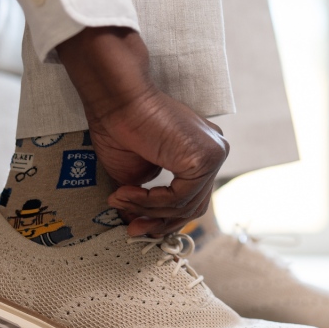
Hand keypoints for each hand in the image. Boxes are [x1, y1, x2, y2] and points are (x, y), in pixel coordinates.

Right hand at [57, 27, 228, 235]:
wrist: (115, 99)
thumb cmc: (119, 126)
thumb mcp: (133, 174)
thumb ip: (144, 200)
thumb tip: (136, 223)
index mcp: (200, 152)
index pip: (191, 197)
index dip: (164, 218)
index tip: (137, 225)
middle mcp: (213, 151)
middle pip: (194, 206)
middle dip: (160, 222)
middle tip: (133, 228)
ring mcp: (214, 153)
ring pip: (187, 205)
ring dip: (149, 210)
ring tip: (121, 199)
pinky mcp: (206, 158)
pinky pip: (181, 197)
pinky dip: (152, 201)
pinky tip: (130, 193)